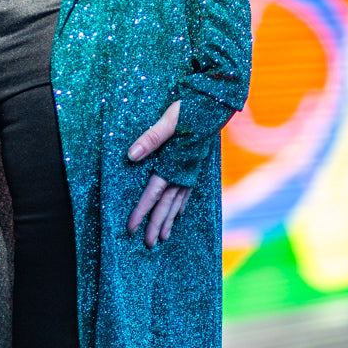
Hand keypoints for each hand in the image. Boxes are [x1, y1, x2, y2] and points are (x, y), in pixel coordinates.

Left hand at [126, 100, 191, 249]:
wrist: (215, 104)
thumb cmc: (190, 110)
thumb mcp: (168, 121)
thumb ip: (151, 138)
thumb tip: (131, 156)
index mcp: (173, 164)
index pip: (153, 194)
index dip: (142, 212)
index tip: (132, 228)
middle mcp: (183, 172)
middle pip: (166, 205)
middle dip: (156, 225)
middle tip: (148, 244)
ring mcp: (190, 171)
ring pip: (177, 202)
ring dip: (169, 220)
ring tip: (162, 237)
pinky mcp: (194, 166)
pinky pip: (187, 192)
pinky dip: (181, 204)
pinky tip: (179, 214)